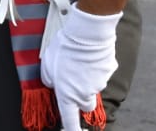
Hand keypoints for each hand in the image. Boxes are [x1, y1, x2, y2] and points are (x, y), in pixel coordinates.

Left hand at [40, 3, 120, 130]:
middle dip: (80, 96)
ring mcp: (99, 83)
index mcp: (68, 95)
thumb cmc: (65, 49)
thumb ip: (49, 80)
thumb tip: (54, 84)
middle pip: (85, 104)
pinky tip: (89, 53)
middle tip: (72, 80)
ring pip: (93, 86)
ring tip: (78, 59)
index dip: (71, 130)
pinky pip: (102, 71)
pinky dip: (96, 65)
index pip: (70, 121)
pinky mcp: (109, 71)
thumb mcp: (46, 65)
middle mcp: (85, 93)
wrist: (87, 34)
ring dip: (87, 77)